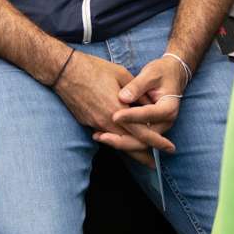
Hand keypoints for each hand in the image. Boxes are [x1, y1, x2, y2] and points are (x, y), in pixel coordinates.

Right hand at [52, 51, 175, 155]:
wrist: (64, 70)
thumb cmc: (94, 68)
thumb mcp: (121, 75)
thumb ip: (137, 94)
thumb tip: (150, 107)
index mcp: (118, 110)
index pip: (143, 134)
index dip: (158, 143)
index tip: (170, 148)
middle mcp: (106, 121)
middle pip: (130, 145)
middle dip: (144, 156)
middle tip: (154, 164)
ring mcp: (94, 123)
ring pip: (116, 143)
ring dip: (129, 150)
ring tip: (141, 157)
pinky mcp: (86, 121)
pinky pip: (104, 135)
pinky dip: (114, 140)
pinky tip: (120, 140)